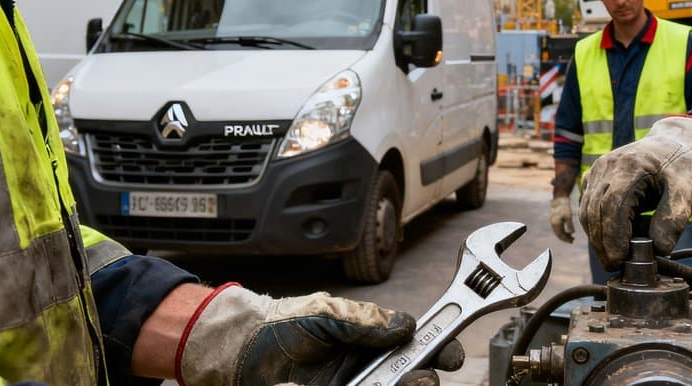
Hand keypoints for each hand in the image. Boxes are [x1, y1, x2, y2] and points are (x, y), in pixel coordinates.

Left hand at [177, 286, 462, 385]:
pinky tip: (385, 384)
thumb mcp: (325, 313)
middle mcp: (365, 368)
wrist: (240, 350)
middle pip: (410, 378)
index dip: (438, 350)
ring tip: (410, 382)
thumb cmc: (282, 324)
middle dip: (425, 378)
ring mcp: (352, 385)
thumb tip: (407, 325)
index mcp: (368, 341)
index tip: (451, 355)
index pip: (414, 346)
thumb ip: (365, 321)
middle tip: (426, 377)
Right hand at [550, 197, 574, 242]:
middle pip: (559, 235)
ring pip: (558, 232)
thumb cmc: (565, 207)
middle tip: (572, 241)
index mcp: (556, 224)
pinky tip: (569, 232)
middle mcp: (553, 224)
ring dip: (564, 235)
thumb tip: (572, 233)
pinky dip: (563, 232)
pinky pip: (558, 229)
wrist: (559, 200)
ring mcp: (553, 222)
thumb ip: (570, 225)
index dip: (566, 239)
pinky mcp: (555, 220)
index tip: (572, 241)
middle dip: (565, 238)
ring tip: (572, 237)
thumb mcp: (569, 216)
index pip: (560, 235)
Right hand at [578, 117, 691, 270]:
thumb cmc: (683, 165)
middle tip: (614, 266)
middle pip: (595, 211)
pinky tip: (611, 239)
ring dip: (597, 237)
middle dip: (603, 243)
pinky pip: (588, 205)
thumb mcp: (689, 190)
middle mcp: (606, 166)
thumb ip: (674, 218)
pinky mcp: (595, 177)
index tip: (620, 260)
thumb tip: (659, 248)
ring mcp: (597, 170)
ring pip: (587, 210)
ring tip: (613, 258)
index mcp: (629, 167)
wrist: (674, 142)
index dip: (613, 237)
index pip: (612, 207)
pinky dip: (596, 225)